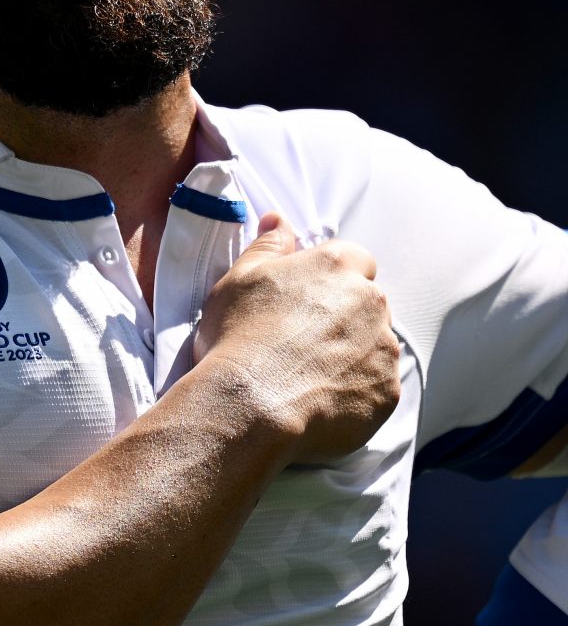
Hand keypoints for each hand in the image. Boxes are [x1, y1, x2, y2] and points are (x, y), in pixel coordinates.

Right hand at [195, 213, 399, 463]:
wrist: (250, 405)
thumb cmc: (238, 337)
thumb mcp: (238, 280)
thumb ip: (268, 246)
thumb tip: (279, 220)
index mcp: (338, 266)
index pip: (354, 260)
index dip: (330, 279)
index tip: (304, 300)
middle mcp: (372, 301)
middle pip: (368, 304)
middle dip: (343, 318)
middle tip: (300, 341)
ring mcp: (385, 349)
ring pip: (375, 346)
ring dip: (351, 355)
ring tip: (307, 374)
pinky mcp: (387, 392)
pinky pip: (377, 388)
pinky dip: (355, 392)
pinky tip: (319, 399)